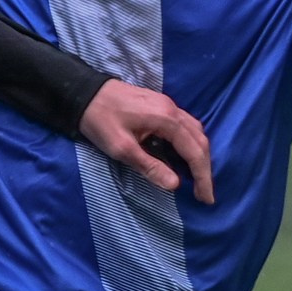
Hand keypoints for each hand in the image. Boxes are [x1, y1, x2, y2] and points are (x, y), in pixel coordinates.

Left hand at [78, 79, 213, 202]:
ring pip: (195, 131)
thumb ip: (149, 166)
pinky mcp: (161, 105)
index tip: (206, 198)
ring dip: (200, 155)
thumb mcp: (121, 148)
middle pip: (200, 141)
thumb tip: (175, 184)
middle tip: (205, 193)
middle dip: (205, 169)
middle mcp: (173, 109)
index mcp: (166, 119)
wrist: (84, 92)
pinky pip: (185, 125)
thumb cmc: (100, 120)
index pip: (194, 151)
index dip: (203, 177)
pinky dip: (191, 143)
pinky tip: (185, 156)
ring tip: (198, 178)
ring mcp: (168, 105)